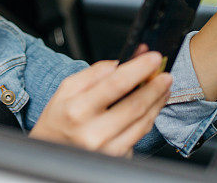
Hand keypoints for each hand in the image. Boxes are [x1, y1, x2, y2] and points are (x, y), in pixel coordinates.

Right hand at [29, 51, 170, 156]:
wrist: (51, 150)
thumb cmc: (59, 119)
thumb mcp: (66, 89)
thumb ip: (92, 74)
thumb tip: (119, 63)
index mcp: (77, 110)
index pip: (115, 84)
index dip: (138, 69)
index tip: (153, 58)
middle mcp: (93, 132)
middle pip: (134, 105)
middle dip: (154, 87)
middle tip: (165, 74)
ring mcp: (107, 149)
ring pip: (142, 122)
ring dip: (156, 102)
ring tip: (162, 88)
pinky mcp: (117, 159)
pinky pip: (139, 136)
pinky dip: (148, 119)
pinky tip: (151, 107)